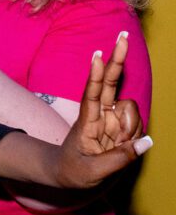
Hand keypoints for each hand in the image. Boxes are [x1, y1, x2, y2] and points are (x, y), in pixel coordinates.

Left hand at [51, 36, 150, 188]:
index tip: (97, 55)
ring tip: (119, 146)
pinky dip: (138, 136)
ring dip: (132, 125)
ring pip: (132, 109)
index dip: (96, 75)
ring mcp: (111, 120)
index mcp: (86, 122)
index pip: (92, 94)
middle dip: (117, 59)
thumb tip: (147, 142)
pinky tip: (126, 146)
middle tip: (122, 36)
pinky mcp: (120, 128)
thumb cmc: (72, 173)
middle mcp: (99, 115)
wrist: (66, 178)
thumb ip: (119, 158)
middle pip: (110, 82)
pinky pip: (139, 126)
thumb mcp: (92, 172)